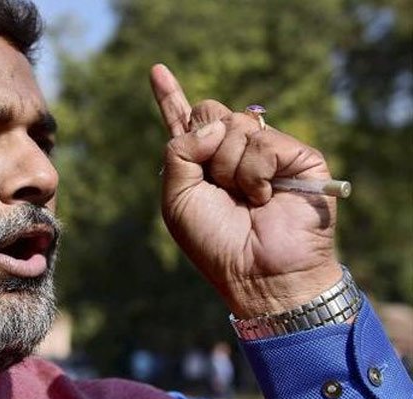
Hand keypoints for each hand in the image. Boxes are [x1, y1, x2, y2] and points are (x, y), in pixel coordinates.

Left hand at [149, 64, 342, 317]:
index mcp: (200, 164)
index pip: (184, 123)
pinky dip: (254, 173)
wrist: (256, 273)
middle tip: (216, 184)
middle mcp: (232, 153)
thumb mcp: (176, 198)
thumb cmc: (214, 242)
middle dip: (203, 143)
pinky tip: (265, 198)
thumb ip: (179, 151)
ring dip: (228, 168)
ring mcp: (266, 153)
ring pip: (234, 124)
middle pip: (209, 110)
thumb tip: (216, 122)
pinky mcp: (296, 156)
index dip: (169, 97)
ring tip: (244, 200)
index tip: (156, 71)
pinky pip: (262, 141)